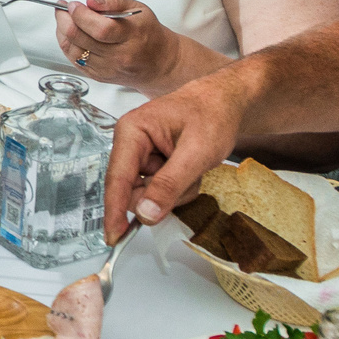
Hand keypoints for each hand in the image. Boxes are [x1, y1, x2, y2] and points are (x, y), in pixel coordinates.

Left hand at [53, 0, 173, 85]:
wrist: (158, 63)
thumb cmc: (148, 33)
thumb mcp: (138, 9)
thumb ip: (113, 1)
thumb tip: (91, 1)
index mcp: (132, 37)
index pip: (101, 29)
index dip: (81, 15)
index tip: (74, 4)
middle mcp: (119, 56)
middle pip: (82, 39)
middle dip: (65, 20)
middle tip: (64, 8)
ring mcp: (108, 69)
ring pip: (73, 50)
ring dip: (62, 31)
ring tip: (65, 18)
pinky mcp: (98, 76)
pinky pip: (74, 60)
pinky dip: (67, 44)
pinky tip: (70, 33)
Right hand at [102, 76, 245, 240]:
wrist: (225, 101)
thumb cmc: (212, 115)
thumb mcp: (196, 152)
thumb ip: (169, 185)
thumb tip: (145, 215)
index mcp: (131, 132)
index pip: (117, 179)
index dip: (114, 211)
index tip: (113, 237)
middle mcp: (129, 143)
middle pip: (132, 190)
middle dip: (162, 195)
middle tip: (190, 182)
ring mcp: (140, 153)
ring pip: (147, 193)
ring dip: (175, 192)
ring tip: (194, 170)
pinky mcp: (151, 162)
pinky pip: (158, 189)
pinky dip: (178, 188)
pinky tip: (191, 171)